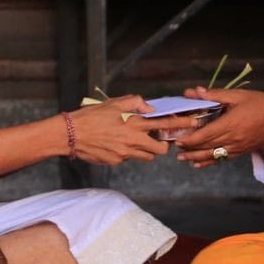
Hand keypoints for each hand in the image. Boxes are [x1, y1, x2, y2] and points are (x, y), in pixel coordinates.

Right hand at [68, 95, 186, 165]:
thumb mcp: (113, 102)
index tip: (194, 124)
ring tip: (133, 140)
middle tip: (156, 139)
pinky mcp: (116, 161)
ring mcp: (125, 153)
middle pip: (160, 150)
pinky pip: (128, 159)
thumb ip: (135, 102)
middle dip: (162, 146)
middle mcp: (132, 140)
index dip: (181, 124)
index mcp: (133, 123)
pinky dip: (127, 153)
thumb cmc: (90, 116)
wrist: (69, 135)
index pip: (165, 125)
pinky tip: (114, 144)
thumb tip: (149, 108)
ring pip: (146, 157)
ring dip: (146, 150)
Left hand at [175, 87, 263, 167]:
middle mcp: (232, 138)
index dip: (189, 139)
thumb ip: (215, 95)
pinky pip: (222, 158)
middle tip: (173, 147)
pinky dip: (209, 161)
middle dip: (188, 148)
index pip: (204, 135)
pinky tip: (199, 163)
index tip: (177, 138)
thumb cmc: (261, 103)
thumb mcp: (238, 95)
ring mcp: (237, 147)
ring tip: (182, 158)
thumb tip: (195, 92)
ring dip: (196, 157)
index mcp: (230, 123)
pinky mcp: (242, 151)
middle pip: (206, 146)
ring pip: (212, 155)